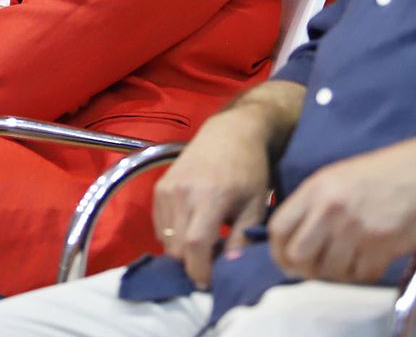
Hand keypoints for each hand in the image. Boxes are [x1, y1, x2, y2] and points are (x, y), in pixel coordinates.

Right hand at [152, 107, 275, 288]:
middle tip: (211, 263)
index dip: (201, 270)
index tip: (212, 281)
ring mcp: (167, 188)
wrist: (230, 133)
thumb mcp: (256, 205)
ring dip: (182, 250)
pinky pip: (159, 226)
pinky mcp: (159, 187)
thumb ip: (242, 238)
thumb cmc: (249, 170)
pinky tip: (192, 227)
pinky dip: (173, 235)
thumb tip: (228, 268)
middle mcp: (182, 192)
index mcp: (210, 196)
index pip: (195, 244)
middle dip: (192, 264)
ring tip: (204, 244)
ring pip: (166, 239)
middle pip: (177, 247)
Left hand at [267, 131, 415, 283]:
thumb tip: (296, 238)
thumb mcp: (338, 176)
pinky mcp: (381, 246)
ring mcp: (355, 229)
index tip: (288, 260)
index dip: (279, 251)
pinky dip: (363, 273)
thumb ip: (314, 204)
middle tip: (320, 268)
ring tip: (350, 259)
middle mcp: (330, 210)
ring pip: (329, 271)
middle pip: (298, 256)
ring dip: (337, 273)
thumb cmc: (386, 172)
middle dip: (305, 268)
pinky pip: (360, 275)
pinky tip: (370, 259)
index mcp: (315, 189)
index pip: (278, 229)